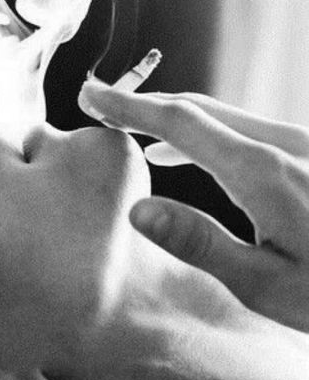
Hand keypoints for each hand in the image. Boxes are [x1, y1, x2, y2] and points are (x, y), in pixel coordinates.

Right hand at [78, 79, 308, 333]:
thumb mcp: (266, 285)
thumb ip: (200, 243)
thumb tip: (139, 209)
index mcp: (261, 173)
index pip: (179, 122)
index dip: (130, 105)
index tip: (92, 94)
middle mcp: (280, 146)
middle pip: (198, 108)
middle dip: (143, 102)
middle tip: (99, 103)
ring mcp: (297, 145)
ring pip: (219, 116)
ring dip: (169, 116)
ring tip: (129, 128)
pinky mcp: (304, 154)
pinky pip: (239, 130)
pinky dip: (198, 131)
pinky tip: (179, 150)